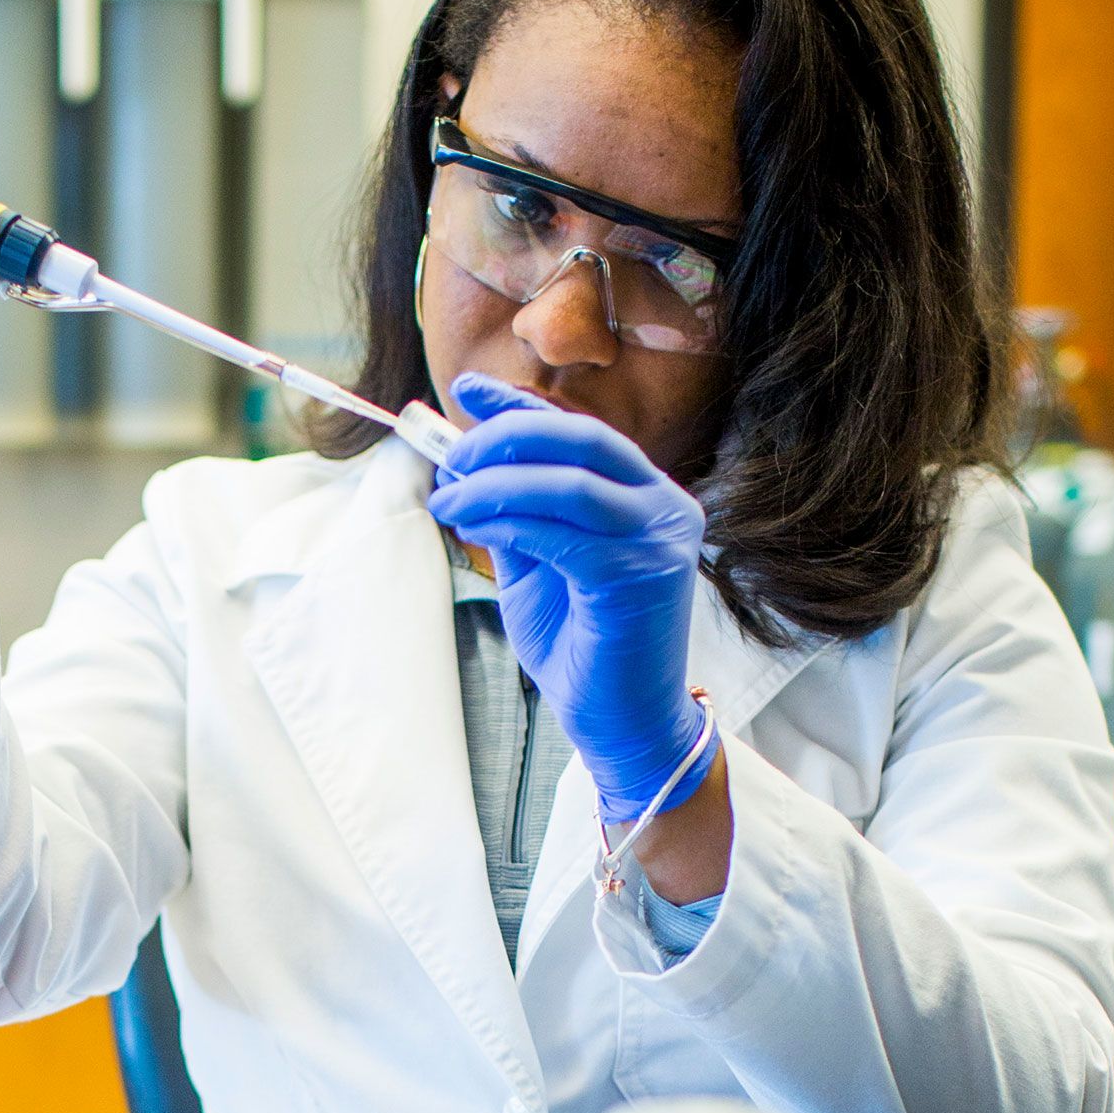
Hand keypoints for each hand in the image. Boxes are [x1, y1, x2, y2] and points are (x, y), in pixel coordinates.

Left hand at [425, 372, 713, 823]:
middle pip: (579, 439)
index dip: (520, 405)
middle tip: (449, 462)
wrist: (620, 722)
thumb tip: (464, 462)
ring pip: (567, 480)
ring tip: (448, 502)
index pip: (580, 431)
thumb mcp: (538, 563)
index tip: (466, 390)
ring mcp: (661, 540)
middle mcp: (665, 507)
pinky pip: (563, 531)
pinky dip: (511, 522)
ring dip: (495, 484)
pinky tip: (477, 532)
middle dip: (502, 439)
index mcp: (644, 495)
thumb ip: (516, 512)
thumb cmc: (580, 645)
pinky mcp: (640, 577)